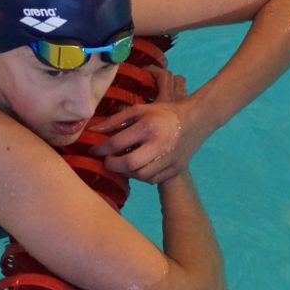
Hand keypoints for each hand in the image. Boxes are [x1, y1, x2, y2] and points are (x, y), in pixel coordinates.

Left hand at [89, 66, 208, 184]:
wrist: (196, 119)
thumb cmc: (163, 113)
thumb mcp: (139, 110)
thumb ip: (116, 119)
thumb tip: (94, 130)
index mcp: (148, 127)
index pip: (117, 143)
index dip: (101, 148)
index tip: (94, 150)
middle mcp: (159, 144)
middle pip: (129, 164)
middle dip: (113, 165)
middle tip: (107, 161)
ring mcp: (169, 159)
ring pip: (140, 175)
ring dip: (127, 172)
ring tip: (121, 164)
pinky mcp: (176, 168)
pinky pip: (152, 179)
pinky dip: (141, 176)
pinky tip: (138, 167)